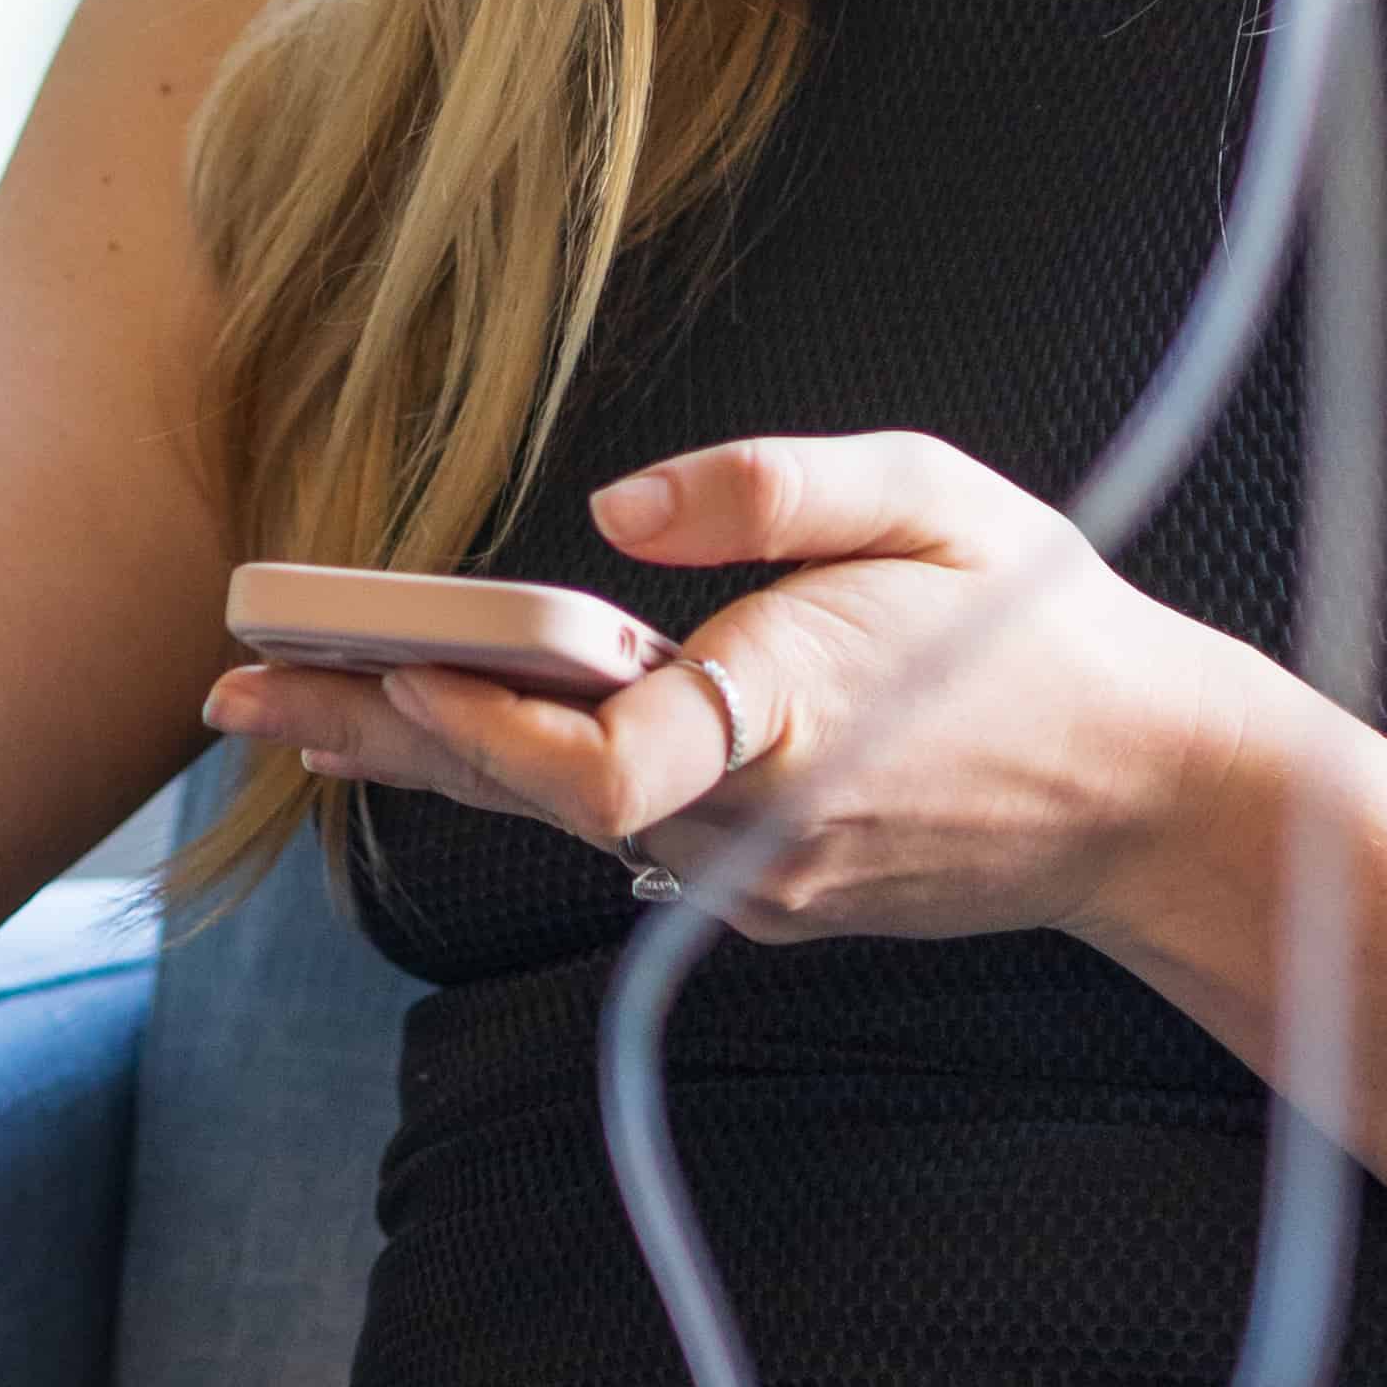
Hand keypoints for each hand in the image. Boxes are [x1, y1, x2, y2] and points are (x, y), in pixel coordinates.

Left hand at [201, 430, 1262, 951]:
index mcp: (791, 715)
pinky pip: (622, 835)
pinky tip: (443, 741)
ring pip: (561, 821)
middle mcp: (758, 821)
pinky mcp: (763, 898)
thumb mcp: (933, 498)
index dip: (486, 732)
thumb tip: (619, 505)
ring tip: (298, 708)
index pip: (604, 760)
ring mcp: (757, 879)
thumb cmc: (1039, 623)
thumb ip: (772, 488)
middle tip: (238, 697)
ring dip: (431, 763)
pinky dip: (527, 784)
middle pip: (533, 796)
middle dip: (380, 736)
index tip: (388, 682)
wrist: (1147, 796)